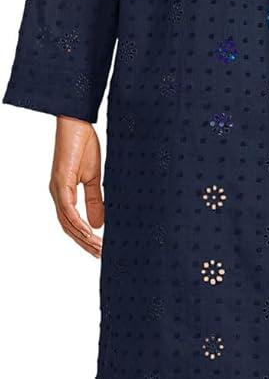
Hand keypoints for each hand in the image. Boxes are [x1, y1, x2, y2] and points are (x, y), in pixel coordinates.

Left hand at [49, 117, 103, 256]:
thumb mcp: (93, 177)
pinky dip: (78, 223)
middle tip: (101, 256)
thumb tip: (99, 224)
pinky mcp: (60, 182)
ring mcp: (57, 189)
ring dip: (83, 238)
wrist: (76, 122)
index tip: (99, 249)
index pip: (72, 223)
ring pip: (67, 222)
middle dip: (85, 244)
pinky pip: (68, 209)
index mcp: (64, 193)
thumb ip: (95, 200)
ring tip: (98, 248)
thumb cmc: (83, 144)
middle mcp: (58, 194)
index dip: (84, 238)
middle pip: (68, 228)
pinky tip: (89, 232)